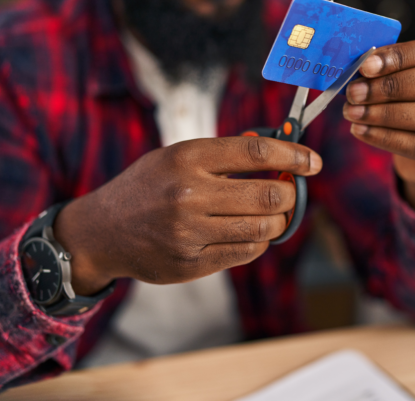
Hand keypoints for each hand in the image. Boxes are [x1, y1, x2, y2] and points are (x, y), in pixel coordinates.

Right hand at [54, 137, 321, 295]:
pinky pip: (246, 254)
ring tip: (274, 212)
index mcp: (186, 158)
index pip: (255, 153)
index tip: (313, 161)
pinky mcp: (190, 264)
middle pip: (267, 194)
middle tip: (291, 191)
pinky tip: (253, 232)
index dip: (293, 156)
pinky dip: (259, 242)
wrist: (101, 232)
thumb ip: (223, 154)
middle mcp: (188, 195)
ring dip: (279, 220)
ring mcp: (188, 234)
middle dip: (291, 193)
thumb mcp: (176, 157)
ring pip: (262, 229)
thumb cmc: (147, 187)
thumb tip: (276, 149)